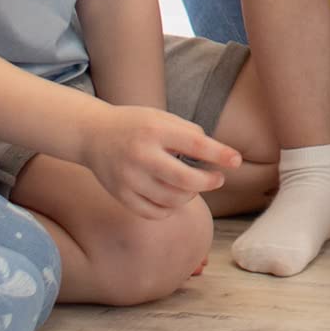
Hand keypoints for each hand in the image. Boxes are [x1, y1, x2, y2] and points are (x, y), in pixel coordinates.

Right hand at [81, 105, 241, 218]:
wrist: (93, 135)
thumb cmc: (136, 124)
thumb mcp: (162, 118)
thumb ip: (188, 133)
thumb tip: (216, 154)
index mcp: (155, 131)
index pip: (196, 145)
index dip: (220, 155)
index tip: (237, 161)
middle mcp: (141, 155)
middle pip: (185, 180)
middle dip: (209, 182)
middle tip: (218, 178)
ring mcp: (129, 178)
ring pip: (172, 200)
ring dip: (190, 195)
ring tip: (193, 185)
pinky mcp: (120, 195)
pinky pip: (153, 212)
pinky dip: (170, 208)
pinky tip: (174, 197)